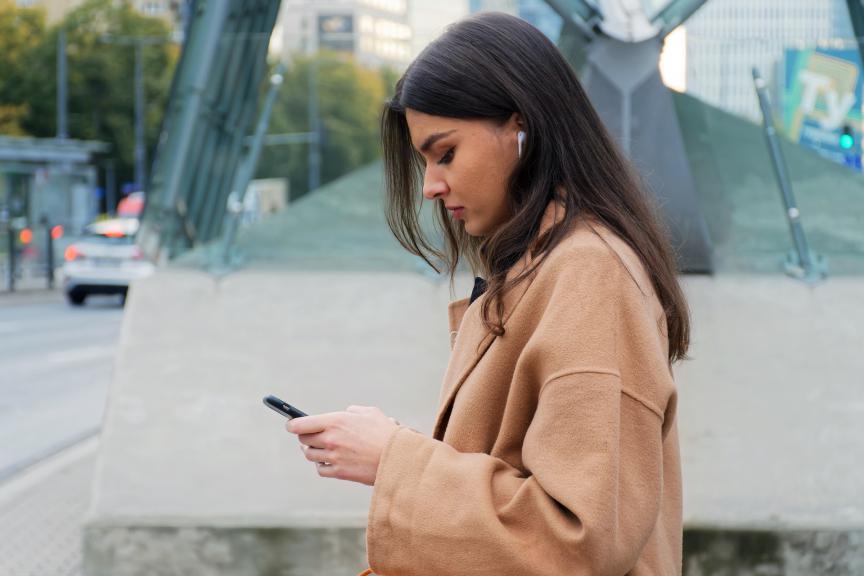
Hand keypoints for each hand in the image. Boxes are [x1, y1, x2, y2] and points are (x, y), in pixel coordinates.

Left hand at [285, 405, 400, 485]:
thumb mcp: (369, 413)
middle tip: (310, 435)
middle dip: (305, 436)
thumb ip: (351, 411)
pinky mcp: (339, 473)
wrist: (398, 457)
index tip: (291, 424)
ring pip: (309, 455)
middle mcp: (330, 439)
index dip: (292, 423)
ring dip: (312, 451)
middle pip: (303, 439)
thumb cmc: (385, 432)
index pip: (300, 423)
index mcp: (336, 421)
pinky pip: (320, 469)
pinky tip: (329, 460)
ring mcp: (333, 457)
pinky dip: (321, 465)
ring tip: (320, 447)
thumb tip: (342, 414)